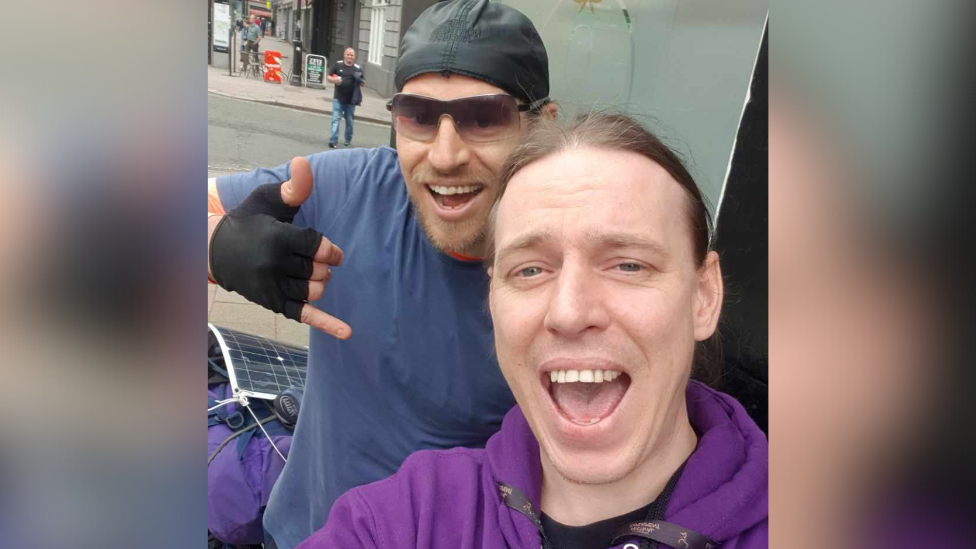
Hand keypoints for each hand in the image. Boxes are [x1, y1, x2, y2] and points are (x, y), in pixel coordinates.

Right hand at [209, 157, 351, 338]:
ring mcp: (272, 287)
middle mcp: (274, 265)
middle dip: (323, 265)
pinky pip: (304, 315)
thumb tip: (304, 163)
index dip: (329, 249)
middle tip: (310, 259)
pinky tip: (348, 333)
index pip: (320, 247)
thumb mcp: (268, 200)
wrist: (218, 250)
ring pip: (315, 291)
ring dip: (320, 283)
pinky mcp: (272, 303)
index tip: (330, 250)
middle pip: (320, 271)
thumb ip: (292, 188)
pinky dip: (327, 324)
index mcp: (277, 238)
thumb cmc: (250, 220)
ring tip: (308, 274)